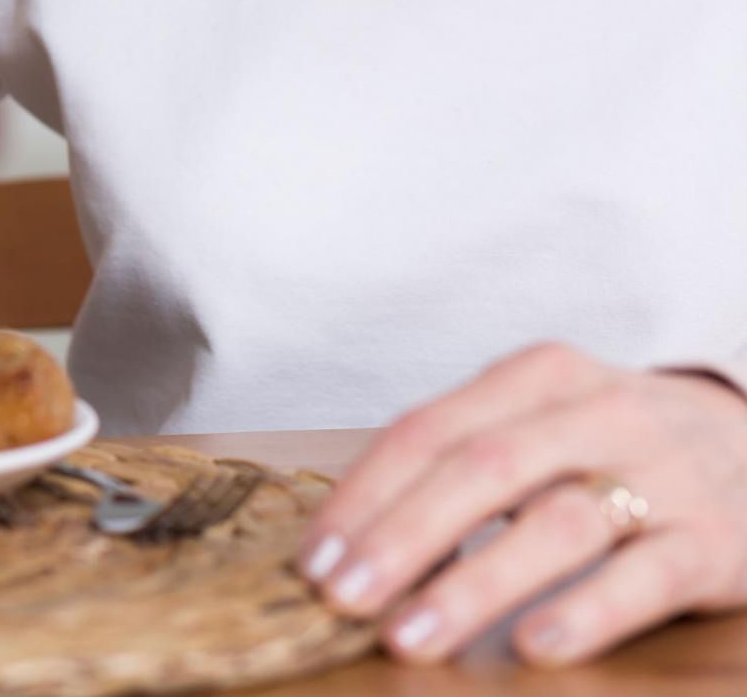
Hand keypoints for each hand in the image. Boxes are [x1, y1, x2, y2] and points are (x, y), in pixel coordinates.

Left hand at [298, 343, 746, 667]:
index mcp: (538, 377)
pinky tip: (533, 644)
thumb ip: (463, 460)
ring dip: (472, 584)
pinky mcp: (715, 541)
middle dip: (399, 538)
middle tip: (342, 597)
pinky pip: (644, 577)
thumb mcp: (546, 421)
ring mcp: (662, 476)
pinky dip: (584, 610)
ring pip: (555, 525)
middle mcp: (599, 414)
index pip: (428, 431)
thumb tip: (355, 534)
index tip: (314, 557)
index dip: (364, 495)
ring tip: (409, 636)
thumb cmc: (622, 445)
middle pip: (480, 471)